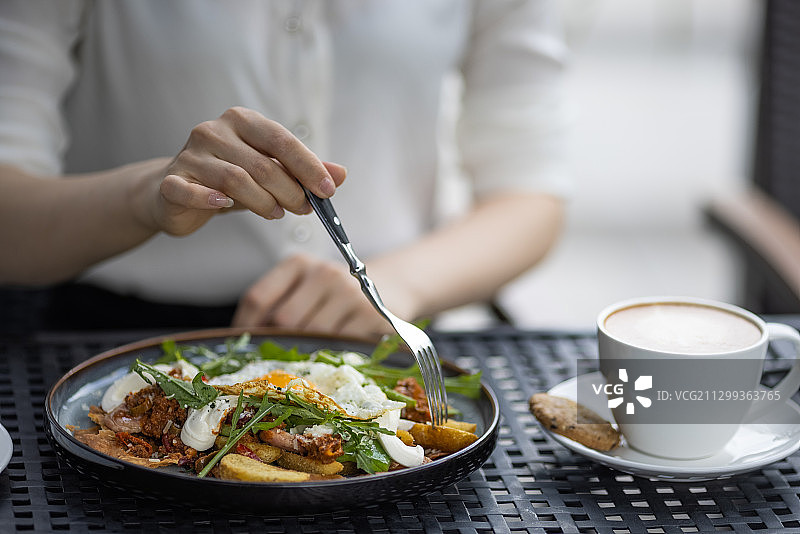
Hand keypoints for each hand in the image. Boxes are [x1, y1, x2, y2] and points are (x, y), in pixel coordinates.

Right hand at [151, 107, 346, 235]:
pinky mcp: (172, 180)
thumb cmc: (230, 179)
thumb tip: (341, 174)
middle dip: (291, 191)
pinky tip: (226, 206)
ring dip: (263, 202)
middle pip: (262, 164)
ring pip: (235, 180)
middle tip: (304, 209)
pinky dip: (212, 200)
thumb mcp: (270, 171)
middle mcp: (214, 131)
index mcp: (242, 121)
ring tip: (277, 214)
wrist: (176, 192)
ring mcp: (190, 154)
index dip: (308, 167)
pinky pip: (193, 191)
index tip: (328, 190)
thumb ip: (303, 171)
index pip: (282, 140)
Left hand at [232, 254, 411, 338]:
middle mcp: (324, 273)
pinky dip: (334, 355)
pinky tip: (335, 353)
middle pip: (284, 321)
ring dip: (307, 352)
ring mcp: (349, 293)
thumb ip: (279, 305)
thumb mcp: (307, 287)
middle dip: (280, 343)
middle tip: (282, 356)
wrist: (393, 285)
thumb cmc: (339, 293)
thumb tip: (247, 339)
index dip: (246, 326)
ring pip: (312, 336)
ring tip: (311, 356)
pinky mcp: (371, 314)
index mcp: (298, 264)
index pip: (259, 297)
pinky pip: (340, 345)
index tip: (245, 344)